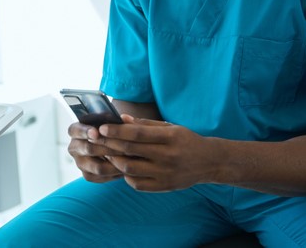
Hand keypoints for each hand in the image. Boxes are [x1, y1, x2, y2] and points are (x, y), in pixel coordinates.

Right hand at [67, 122, 124, 182]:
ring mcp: (80, 163)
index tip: (96, 133)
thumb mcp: (110, 122)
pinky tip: (126, 167)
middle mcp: (74, 147)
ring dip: (115, 162)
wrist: (110, 145)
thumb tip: (126, 118)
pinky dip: (115, 172)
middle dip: (108, 147)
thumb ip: (116, 120)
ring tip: (129, 157)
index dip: (85, 131)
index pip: (76, 130)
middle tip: (124, 146)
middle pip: (88, 149)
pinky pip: (102, 176)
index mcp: (75, 130)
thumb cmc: (109, 129)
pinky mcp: (88, 175)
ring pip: (97, 166)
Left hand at [91, 115, 216, 191]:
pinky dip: (126, 175)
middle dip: (109, 144)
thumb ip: (145, 124)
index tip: (102, 128)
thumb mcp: (170, 127)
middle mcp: (167, 156)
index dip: (117, 131)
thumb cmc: (186, 140)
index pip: (137, 134)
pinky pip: (136, 183)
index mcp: (170, 138)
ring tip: (107, 152)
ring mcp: (164, 174)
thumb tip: (121, 119)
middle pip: (130, 150)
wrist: (208, 162)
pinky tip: (122, 167)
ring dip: (114, 160)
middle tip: (96, 139)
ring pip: (130, 169)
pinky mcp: (163, 187)